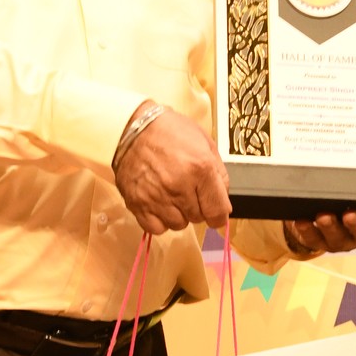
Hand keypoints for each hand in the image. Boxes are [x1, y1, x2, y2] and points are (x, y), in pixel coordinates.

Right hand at [114, 107, 231, 232]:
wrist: (132, 127)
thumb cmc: (170, 131)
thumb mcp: (205, 142)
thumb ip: (219, 174)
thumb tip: (223, 201)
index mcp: (200, 169)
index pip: (217, 212)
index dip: (219, 215)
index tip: (215, 212)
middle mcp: (179, 186)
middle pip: (198, 218)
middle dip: (197, 208)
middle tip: (188, 190)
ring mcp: (157, 197)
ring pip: (178, 225)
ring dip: (178, 214)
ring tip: (171, 195)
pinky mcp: (138, 204)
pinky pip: (156, 228)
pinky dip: (160, 220)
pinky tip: (159, 204)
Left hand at [282, 210, 355, 254]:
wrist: (316, 209)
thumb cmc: (345, 195)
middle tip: (350, 214)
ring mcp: (340, 241)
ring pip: (338, 240)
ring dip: (331, 228)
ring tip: (324, 215)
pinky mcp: (318, 243)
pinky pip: (313, 240)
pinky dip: (307, 231)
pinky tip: (302, 220)